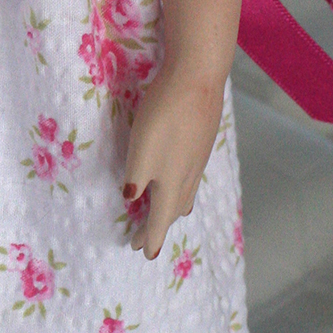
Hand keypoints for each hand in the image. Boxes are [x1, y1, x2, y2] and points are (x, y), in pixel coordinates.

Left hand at [122, 63, 225, 260]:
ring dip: (171, 209)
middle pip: (172, 210)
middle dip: (157, 226)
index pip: (159, 219)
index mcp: (170, 182)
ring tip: (163, 215)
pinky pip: (190, 178)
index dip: (149, 236)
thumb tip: (130, 198)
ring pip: (184, 194)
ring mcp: (198, 159)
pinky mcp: (201, 142)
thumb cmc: (165, 116)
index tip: (143, 253)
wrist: (198, 79)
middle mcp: (188, 176)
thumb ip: (135, 178)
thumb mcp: (141, 150)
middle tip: (144, 238)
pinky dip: (181, 189)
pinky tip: (179, 178)